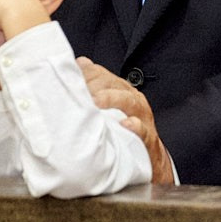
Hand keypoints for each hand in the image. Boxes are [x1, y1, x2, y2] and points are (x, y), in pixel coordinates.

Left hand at [78, 58, 176, 184]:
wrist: (150, 157)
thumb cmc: (124, 129)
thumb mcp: (109, 106)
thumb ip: (95, 86)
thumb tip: (80, 64)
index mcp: (122, 90)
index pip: (103, 74)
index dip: (86, 74)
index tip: (70, 76)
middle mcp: (133, 98)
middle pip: (114, 84)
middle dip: (95, 84)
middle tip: (78, 89)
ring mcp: (142, 117)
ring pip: (129, 101)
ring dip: (111, 99)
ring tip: (96, 101)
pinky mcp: (148, 137)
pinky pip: (143, 130)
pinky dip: (135, 126)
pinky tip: (125, 124)